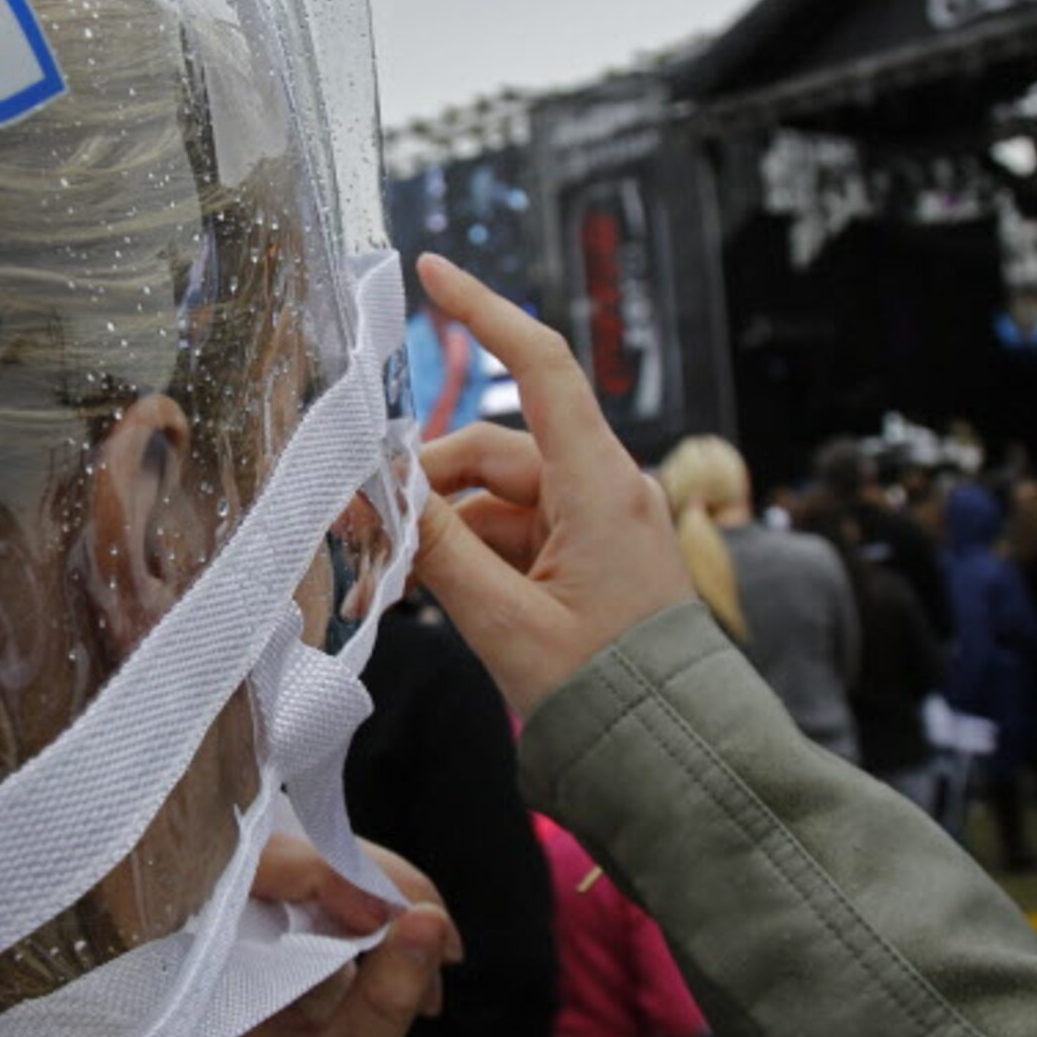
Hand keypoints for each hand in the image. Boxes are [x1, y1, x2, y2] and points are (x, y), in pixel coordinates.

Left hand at [236, 834, 459, 1036]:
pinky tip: (423, 976)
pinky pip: (364, 883)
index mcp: (219, 944)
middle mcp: (242, 911)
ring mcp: (276, 904)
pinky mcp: (309, 908)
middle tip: (443, 953)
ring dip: (407, 910)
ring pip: (351, 860)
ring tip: (432, 990)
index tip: (381, 919)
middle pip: (320, 849)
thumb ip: (383, 1001)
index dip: (327, 872)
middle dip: (392, 893)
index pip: (265, 861)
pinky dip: (404, 921)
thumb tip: (429, 922)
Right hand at [410, 253, 695, 718]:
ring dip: (439, 534)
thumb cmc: (610, 694)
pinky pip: (514, 540)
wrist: (680, 764)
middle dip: (422, 486)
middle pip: (494, 452)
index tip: (431, 273)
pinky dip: (467, 560)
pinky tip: (417, 598)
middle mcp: (604, 491)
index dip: (485, 312)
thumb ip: (441, 550)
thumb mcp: (507, 623)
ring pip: (496, 502)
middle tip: (356, 527)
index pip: (540, 367)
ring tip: (382, 586)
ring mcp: (599, 528)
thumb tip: (386, 493)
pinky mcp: (591, 564)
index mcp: (600, 486)